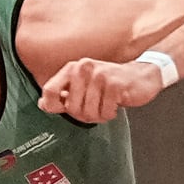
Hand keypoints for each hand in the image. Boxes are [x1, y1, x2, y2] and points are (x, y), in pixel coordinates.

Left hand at [37, 54, 170, 120]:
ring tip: (106, 106)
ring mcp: (100, 75)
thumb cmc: (109, 84)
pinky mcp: (115, 85)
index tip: (65, 109)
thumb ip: (62, 94)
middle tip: (95, 108)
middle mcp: (83, 68)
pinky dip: (110, 114)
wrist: (141, 76)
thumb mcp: (83, 86)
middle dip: (84, 115)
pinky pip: (105, 112)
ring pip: (88, 112)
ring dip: (99, 115)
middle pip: (71, 108)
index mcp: (72, 68)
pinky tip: (115, 104)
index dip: (54, 107)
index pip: (48, 91)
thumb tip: (42, 104)